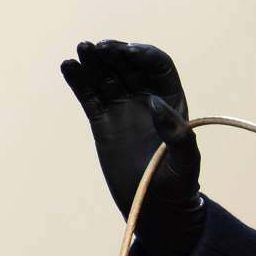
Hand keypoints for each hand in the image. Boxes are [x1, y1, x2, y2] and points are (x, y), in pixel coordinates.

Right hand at [61, 40, 205, 255]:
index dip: (144, 55)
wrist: (155, 207)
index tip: (128, 52)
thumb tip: (155, 103)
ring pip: (107, 76)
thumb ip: (178, 135)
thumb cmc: (178, 185)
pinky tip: (69, 67)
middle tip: (99, 47)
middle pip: (129, 65)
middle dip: (115, 53)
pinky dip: (79, 80)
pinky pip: (90, 95)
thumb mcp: (185, 162)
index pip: (158, 66)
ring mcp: (123, 109)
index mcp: (171, 101)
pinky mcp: (102, 122)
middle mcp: (147, 99)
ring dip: (95, 61)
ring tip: (82, 50)